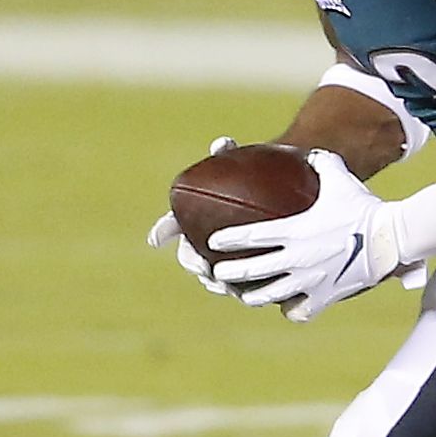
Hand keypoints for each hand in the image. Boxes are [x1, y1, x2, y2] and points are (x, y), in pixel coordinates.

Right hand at [147, 138, 245, 298]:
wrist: (278, 193)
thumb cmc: (251, 178)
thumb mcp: (240, 166)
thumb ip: (228, 155)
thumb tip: (222, 143)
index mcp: (193, 218)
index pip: (171, 224)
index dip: (162, 231)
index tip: (157, 239)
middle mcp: (203, 241)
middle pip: (190, 257)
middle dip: (193, 265)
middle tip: (205, 268)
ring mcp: (223, 259)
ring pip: (215, 278)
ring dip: (218, 284)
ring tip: (228, 287)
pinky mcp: (247, 273)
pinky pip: (244, 287)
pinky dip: (248, 292)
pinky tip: (258, 294)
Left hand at [207, 149, 399, 322]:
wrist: (392, 236)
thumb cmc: (364, 206)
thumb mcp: (340, 178)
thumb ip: (321, 162)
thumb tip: (311, 152)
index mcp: (293, 230)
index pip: (248, 236)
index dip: (226, 240)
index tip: (213, 241)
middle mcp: (297, 258)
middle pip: (250, 271)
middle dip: (227, 273)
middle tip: (217, 272)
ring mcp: (310, 280)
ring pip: (269, 295)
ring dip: (253, 296)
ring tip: (245, 295)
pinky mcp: (326, 296)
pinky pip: (301, 311)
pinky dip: (292, 310)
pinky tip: (288, 307)